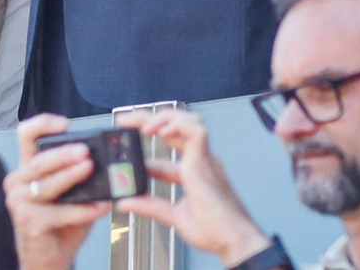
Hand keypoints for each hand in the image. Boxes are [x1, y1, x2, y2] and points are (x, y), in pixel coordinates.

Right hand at [5, 114, 111, 269]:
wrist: (47, 261)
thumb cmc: (59, 227)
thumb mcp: (71, 196)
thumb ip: (81, 179)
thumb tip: (107, 164)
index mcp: (27, 170)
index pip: (26, 136)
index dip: (43, 124)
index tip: (64, 124)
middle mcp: (17, 182)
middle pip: (39, 160)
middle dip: (64, 154)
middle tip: (86, 152)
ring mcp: (19, 202)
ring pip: (48, 184)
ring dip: (72, 176)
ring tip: (92, 170)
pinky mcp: (28, 222)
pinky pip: (60, 211)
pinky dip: (83, 210)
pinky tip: (100, 208)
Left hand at [116, 109, 269, 265]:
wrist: (235, 242)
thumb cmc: (215, 231)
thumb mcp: (174, 216)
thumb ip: (149, 206)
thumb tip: (125, 201)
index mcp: (194, 171)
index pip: (167, 148)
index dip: (145, 146)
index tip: (125, 148)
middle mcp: (201, 160)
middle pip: (177, 125)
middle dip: (149, 118)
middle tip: (125, 121)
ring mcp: (205, 159)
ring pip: (189, 120)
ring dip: (164, 117)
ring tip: (142, 125)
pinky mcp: (206, 162)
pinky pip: (196, 131)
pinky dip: (177, 125)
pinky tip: (161, 132)